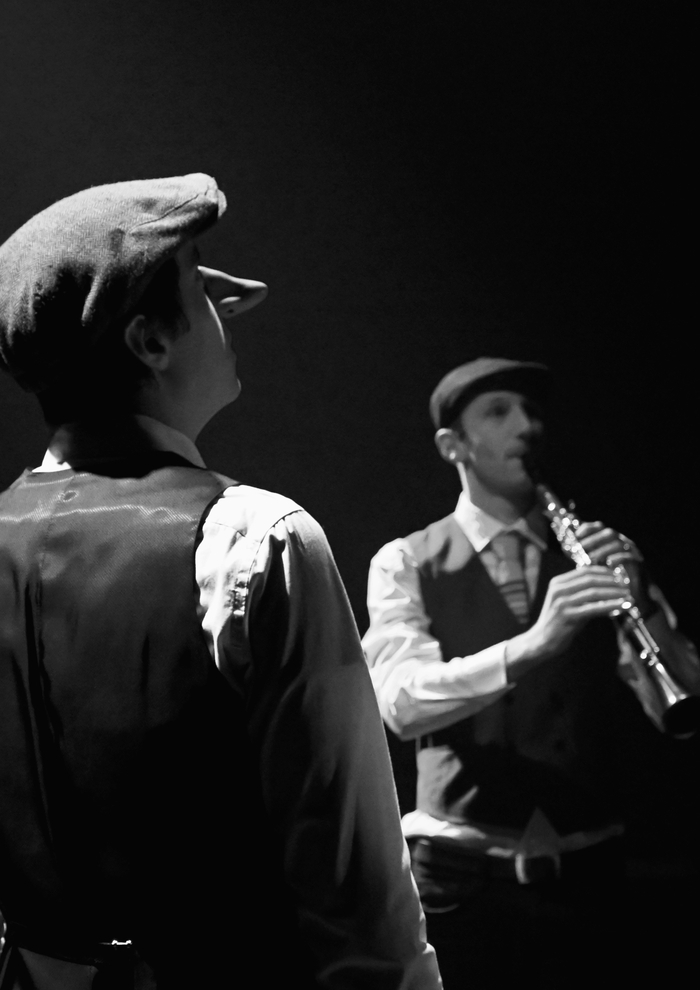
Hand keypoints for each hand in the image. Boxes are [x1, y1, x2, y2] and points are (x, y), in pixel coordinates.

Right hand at [515, 565, 629, 663]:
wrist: (541, 640)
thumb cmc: (558, 621)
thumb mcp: (566, 601)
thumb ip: (581, 592)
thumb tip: (607, 585)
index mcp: (558, 583)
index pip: (585, 571)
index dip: (604, 572)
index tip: (618, 576)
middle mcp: (559, 590)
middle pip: (591, 580)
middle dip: (612, 582)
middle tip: (627, 586)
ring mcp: (562, 603)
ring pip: (594, 593)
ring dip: (614, 593)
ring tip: (628, 596)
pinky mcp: (568, 616)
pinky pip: (594, 608)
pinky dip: (610, 606)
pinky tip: (621, 607)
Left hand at [575, 521, 652, 614]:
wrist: (632, 596)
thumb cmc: (610, 580)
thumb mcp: (594, 565)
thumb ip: (582, 554)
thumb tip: (565, 547)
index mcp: (610, 541)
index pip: (598, 527)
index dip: (586, 529)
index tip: (575, 536)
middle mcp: (622, 543)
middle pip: (608, 533)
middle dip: (593, 539)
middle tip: (581, 548)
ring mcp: (631, 552)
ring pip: (618, 544)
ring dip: (602, 551)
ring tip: (591, 560)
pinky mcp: (638, 564)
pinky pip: (629, 556)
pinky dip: (617, 559)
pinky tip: (608, 564)